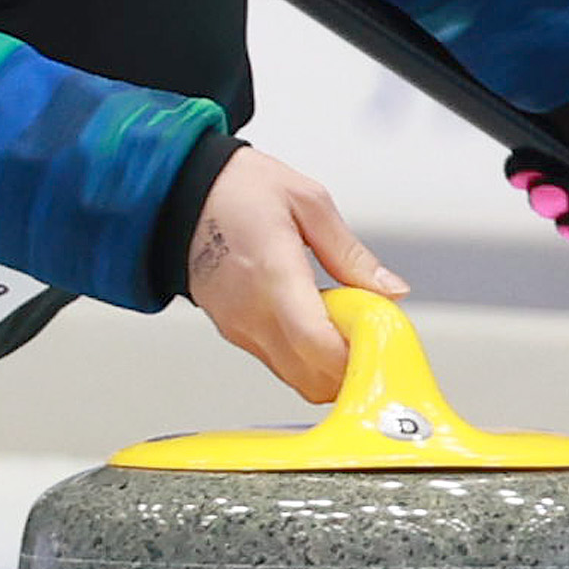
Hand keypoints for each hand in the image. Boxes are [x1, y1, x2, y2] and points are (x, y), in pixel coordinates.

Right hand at [183, 146, 403, 403]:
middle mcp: (251, 312)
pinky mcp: (233, 332)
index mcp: (272, 274)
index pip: (317, 344)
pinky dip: (304, 357)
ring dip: (327, 365)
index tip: (377, 340)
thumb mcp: (307, 201)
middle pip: (313, 377)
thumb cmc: (236, 189)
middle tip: (366, 332)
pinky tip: (313, 321)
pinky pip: (278, 363)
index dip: (354, 356)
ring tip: (339, 323)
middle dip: (349, 367)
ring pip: (297, 378)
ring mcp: (239, 327)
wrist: (178, 192)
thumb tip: (389, 289)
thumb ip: (350, 254)